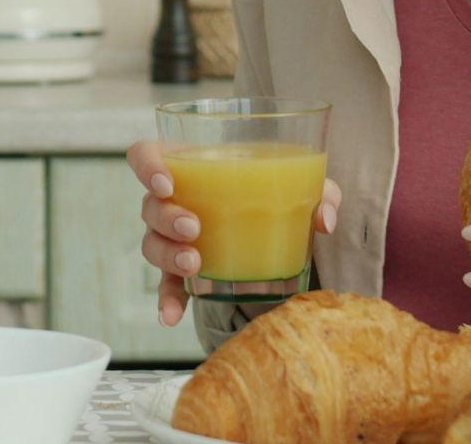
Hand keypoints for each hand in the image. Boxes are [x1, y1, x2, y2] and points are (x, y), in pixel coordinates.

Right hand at [127, 139, 342, 326]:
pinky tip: (171, 316)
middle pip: (149, 205)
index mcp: (192, 166)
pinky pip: (166, 284)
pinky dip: (167, 299)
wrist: (276, 226)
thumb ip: (320, 192)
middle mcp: (173, 200)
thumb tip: (324, 220)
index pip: (146, 155)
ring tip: (194, 264)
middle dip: (166, 218)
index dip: (147, 166)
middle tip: (194, 227)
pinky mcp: (183, 270)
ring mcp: (173, 237)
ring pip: (152, 243)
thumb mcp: (303, 185)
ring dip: (167, 255)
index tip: (167, 183)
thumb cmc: (276, 192)